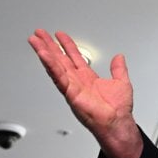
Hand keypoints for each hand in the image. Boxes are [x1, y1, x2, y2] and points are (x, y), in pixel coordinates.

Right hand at [28, 29, 142, 157]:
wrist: (117, 123)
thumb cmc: (119, 109)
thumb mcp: (121, 82)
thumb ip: (119, 69)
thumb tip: (120, 57)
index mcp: (88, 78)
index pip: (75, 57)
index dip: (67, 45)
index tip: (59, 35)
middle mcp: (78, 81)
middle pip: (60, 59)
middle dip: (49, 46)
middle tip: (39, 34)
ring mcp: (72, 87)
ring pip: (55, 66)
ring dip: (44, 53)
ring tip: (35, 41)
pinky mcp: (70, 93)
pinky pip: (58, 77)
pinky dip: (51, 66)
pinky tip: (43, 55)